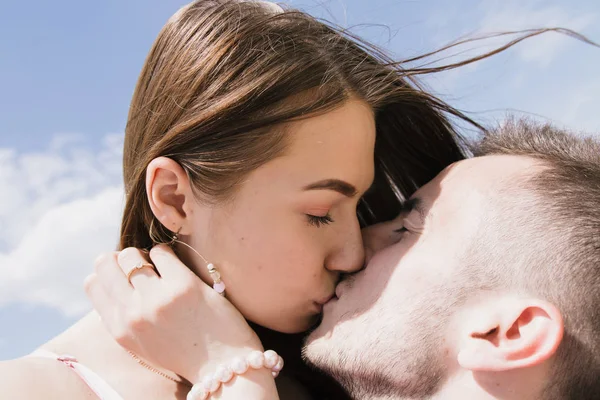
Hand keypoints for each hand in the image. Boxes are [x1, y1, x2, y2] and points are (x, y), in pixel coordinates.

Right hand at [84, 244, 262, 382]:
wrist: (224, 365)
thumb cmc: (187, 352)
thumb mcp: (144, 344)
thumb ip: (127, 318)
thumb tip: (118, 282)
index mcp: (120, 330)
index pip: (93, 283)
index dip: (110, 272)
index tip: (126, 274)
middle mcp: (132, 313)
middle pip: (106, 263)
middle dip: (123, 258)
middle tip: (143, 265)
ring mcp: (156, 298)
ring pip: (132, 255)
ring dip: (145, 254)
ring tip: (161, 266)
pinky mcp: (182, 285)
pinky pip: (161, 251)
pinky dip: (166, 253)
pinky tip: (177, 266)